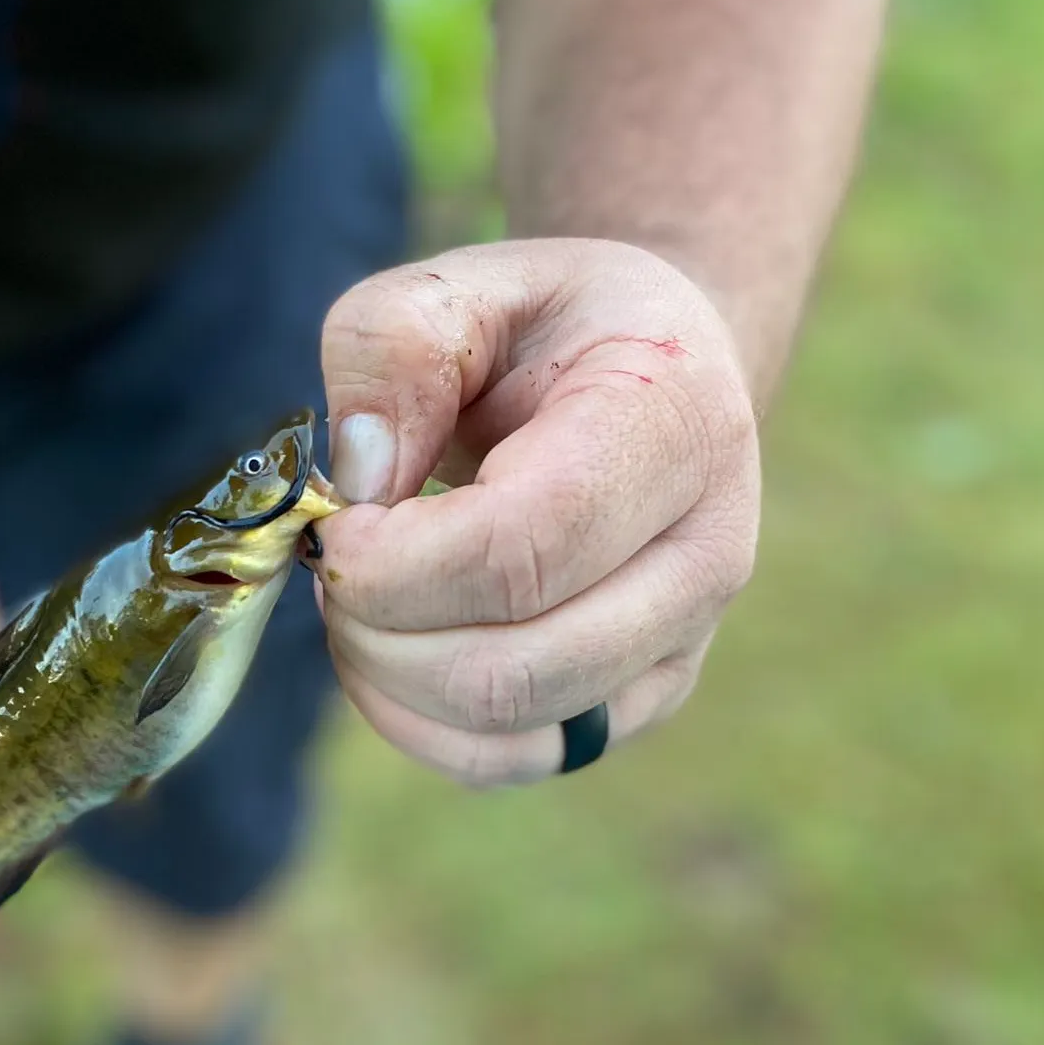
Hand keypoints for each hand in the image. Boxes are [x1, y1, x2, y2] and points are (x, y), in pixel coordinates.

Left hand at [316, 238, 759, 785]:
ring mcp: (682, 645)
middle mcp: (706, 557)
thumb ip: (395, 350)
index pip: (524, 550)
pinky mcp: (638, 702)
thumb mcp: (468, 284)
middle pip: (510, 666)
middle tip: (337, 562)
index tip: (338, 526)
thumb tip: (359, 483)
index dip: (397, 562)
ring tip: (363, 599)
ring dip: (389, 678)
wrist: (656, 381)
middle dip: (379, 628)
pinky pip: (508, 760)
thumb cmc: (551, 332)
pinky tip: (389, 655)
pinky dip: (417, 725)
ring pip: (504, 725)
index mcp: (677, 430)